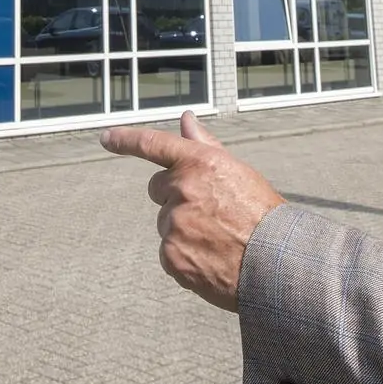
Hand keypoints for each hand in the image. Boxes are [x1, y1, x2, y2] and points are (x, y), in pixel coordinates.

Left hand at [100, 111, 284, 311]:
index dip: (126, 139)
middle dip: (175, 197)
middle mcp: (183, 189)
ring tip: (218, 240)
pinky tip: (211, 259)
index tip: (106, 138)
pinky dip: (184, 257)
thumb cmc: (262, 214)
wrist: (277, 264)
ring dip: (184, 230)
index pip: (153, 144)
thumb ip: (205, 146)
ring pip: (166, 223)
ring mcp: (175, 224)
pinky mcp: (171, 256)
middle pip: (158, 189)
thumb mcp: (237, 172)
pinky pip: (168, 251)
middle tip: (209, 213)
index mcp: (201, 163)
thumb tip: (186, 119)